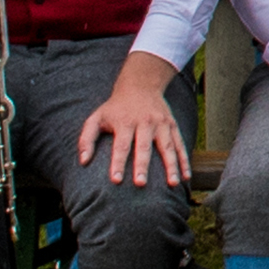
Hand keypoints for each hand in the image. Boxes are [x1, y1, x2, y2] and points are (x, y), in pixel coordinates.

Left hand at [76, 68, 190, 188]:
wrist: (141, 85)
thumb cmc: (115, 108)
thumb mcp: (96, 117)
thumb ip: (86, 139)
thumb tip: (83, 161)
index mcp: (125, 122)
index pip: (121, 146)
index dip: (118, 163)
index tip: (116, 180)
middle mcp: (145, 122)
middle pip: (144, 147)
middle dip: (142, 165)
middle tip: (141, 184)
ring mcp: (161, 124)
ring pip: (167, 147)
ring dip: (171, 165)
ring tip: (172, 184)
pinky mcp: (172, 125)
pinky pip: (180, 145)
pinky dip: (184, 161)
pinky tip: (186, 177)